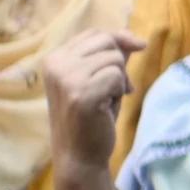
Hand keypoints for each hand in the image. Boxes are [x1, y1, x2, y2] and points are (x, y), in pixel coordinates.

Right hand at [44, 29, 146, 175]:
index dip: (119, 40)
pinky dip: (119, 91)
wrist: (79, 156)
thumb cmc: (91, 118)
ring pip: (115, 58)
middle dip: (120, 62)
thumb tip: (133, 36)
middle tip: (116, 88)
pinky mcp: (82, 93)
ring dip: (119, 80)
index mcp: (54, 58)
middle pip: (106, 41)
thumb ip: (110, 57)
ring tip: (106, 100)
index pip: (94, 33)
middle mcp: (56, 64)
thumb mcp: (99, 80)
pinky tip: (107, 108)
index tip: (135, 52)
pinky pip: (117, 76)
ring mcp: (67, 77)